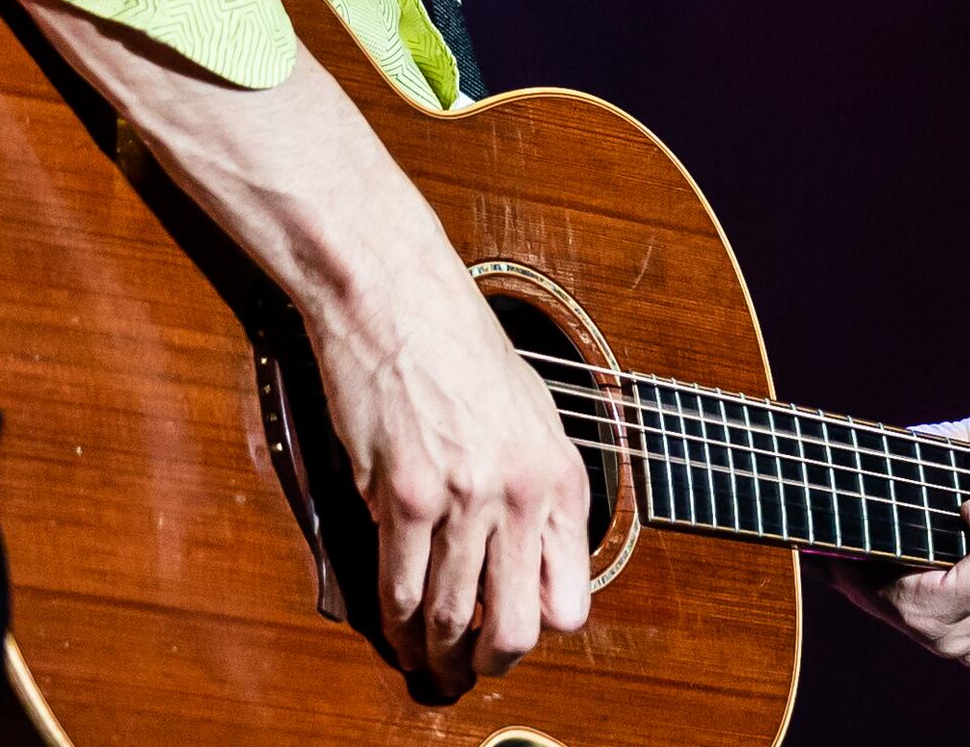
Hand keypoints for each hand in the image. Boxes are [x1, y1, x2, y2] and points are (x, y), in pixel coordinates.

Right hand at [308, 264, 594, 697]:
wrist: (400, 300)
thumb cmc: (462, 348)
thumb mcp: (533, 416)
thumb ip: (538, 491)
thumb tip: (528, 562)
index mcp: (561, 477)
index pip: (571, 600)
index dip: (541, 629)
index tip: (517, 632)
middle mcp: (521, 495)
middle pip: (515, 627)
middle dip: (490, 662)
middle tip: (472, 670)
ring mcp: (463, 498)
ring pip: (452, 617)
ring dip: (438, 654)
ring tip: (431, 663)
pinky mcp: (403, 495)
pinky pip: (401, 587)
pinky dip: (398, 623)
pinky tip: (398, 630)